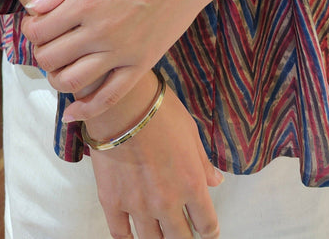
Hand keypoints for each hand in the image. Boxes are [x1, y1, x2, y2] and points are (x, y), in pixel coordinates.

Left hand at [21, 0, 285, 117]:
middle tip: (48, 41)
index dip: (30, 29)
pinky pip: (109, 98)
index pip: (40, 30)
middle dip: (41, 50)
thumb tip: (34, 8)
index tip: (35, 23)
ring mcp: (122, 53)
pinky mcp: (141, 65)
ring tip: (60, 65)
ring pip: (72, 82)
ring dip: (56, 77)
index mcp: (87, 2)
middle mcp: (100, 32)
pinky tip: (71, 113)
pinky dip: (85, 111)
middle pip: (50, 58)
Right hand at [84, 72, 222, 238]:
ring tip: (160, 235)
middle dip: (185, 238)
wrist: (124, 103)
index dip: (209, 231)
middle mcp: (167, 202)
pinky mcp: (112, 202)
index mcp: (191, 185)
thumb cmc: (161, 112)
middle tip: (183, 232)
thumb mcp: (191, 133)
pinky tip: (132, 237)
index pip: (206, 224)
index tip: (208, 231)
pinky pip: (120, 234)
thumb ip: (203, 163)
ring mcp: (138, 206)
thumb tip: (216, 181)